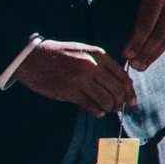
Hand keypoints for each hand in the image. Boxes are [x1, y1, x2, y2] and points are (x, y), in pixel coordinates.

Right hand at [13, 41, 137, 115]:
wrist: (32, 57)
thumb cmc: (60, 55)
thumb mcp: (84, 51)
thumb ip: (103, 64)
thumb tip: (123, 83)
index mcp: (98, 55)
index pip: (123, 76)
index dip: (130, 91)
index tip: (132, 101)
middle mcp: (92, 66)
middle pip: (117, 89)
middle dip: (120, 102)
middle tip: (117, 107)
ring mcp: (80, 79)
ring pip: (105, 99)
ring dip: (109, 108)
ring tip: (106, 109)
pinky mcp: (68, 91)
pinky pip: (90, 105)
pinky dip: (96, 111)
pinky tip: (96, 112)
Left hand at [123, 0, 164, 67]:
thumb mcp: (142, 3)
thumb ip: (138, 22)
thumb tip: (128, 51)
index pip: (146, 25)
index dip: (136, 42)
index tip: (126, 55)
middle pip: (159, 34)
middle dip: (145, 52)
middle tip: (135, 65)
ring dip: (154, 54)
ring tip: (142, 65)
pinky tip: (154, 55)